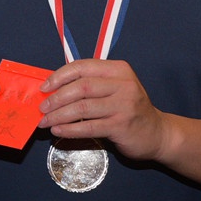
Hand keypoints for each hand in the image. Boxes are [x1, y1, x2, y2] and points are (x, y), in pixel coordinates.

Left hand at [40, 59, 169, 162]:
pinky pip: (89, 127)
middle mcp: (123, 85)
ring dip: (59, 115)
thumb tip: (53, 89)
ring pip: (82, 107)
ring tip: (46, 121)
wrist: (157, 134)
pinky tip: (59, 131)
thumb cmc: (129, 109)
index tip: (44, 87)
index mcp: (118, 70)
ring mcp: (124, 105)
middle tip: (42, 107)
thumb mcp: (115, 89)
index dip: (59, 76)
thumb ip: (91, 84)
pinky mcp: (121, 125)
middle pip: (81, 87)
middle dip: (56, 97)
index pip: (82, 67)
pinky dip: (70, 129)